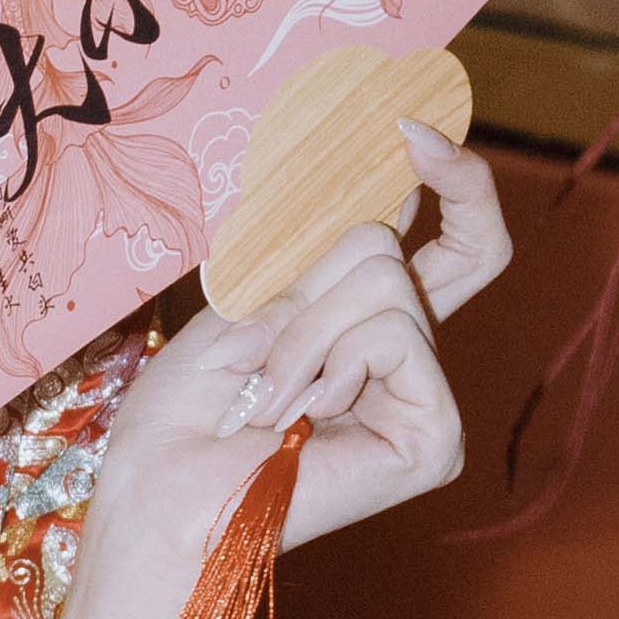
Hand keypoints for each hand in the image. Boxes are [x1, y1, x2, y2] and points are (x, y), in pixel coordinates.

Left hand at [64, 123, 511, 618]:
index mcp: (371, 326)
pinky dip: (328, 358)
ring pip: (387, 280)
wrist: (160, 496)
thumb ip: (323, 241)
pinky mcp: (433, 436)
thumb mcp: (248, 296)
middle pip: (401, 251)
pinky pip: (397, 331)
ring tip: (268, 392)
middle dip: (311, 277)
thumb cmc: (183, 415)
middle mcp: (409, 360)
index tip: (411, 123)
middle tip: (258, 343)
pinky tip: (300, 414)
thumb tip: (391, 161)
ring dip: (302, 328)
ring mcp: (426, 399)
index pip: (457, 238)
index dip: (453, 176)